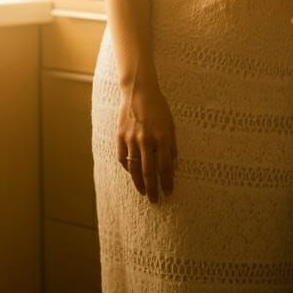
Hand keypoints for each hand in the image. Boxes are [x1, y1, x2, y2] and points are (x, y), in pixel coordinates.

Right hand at [117, 81, 176, 202]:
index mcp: (162, 136)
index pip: (165, 166)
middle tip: (156, 201)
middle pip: (149, 171)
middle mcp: (146, 139)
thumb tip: (173, 165)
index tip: (169, 192)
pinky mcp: (120, 137)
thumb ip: (171, 145)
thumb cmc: (159, 108)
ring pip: (134, 168)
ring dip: (139, 183)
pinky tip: (132, 175)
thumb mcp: (171, 124)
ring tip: (144, 193)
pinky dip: (128, 169)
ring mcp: (131, 139)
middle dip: (153, 188)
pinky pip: (123, 158)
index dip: (167, 181)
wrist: (138, 92)